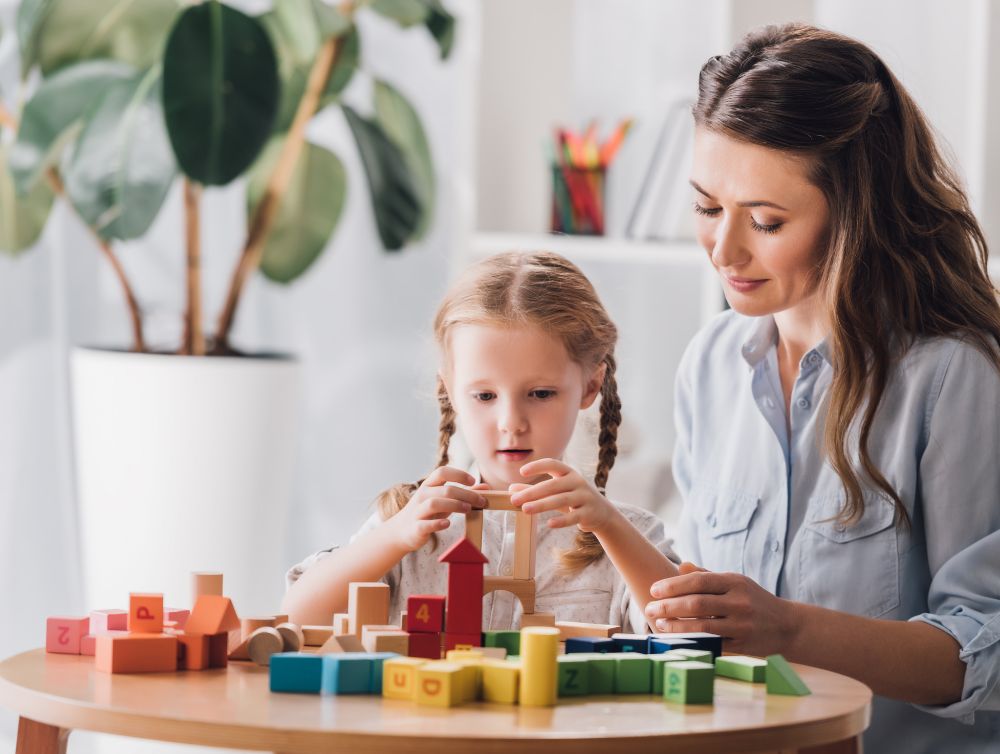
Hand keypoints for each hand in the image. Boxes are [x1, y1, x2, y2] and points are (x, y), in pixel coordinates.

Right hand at [387, 467, 486, 551]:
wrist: (402, 531)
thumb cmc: (428, 513)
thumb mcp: (445, 500)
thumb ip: (464, 493)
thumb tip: (486, 487)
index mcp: (429, 485)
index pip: (442, 472)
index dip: (459, 474)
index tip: (473, 481)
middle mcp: (422, 495)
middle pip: (445, 489)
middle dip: (466, 494)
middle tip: (481, 501)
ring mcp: (417, 511)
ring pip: (434, 503)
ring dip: (454, 505)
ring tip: (468, 509)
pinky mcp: (416, 527)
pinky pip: (425, 524)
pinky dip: (437, 523)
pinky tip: (448, 524)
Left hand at [509, 458, 616, 533]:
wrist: (602, 513)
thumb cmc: (574, 499)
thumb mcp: (556, 492)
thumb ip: (536, 490)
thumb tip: (511, 489)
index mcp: (569, 473)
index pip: (553, 464)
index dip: (538, 466)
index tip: (522, 472)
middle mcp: (577, 482)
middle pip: (553, 485)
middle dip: (532, 492)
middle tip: (515, 500)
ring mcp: (584, 497)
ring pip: (561, 500)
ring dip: (542, 505)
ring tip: (525, 510)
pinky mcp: (588, 513)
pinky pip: (573, 517)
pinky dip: (562, 521)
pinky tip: (549, 524)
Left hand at [644, 565, 796, 655]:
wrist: (788, 626)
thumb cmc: (754, 600)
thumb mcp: (736, 582)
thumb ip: (707, 575)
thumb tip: (680, 565)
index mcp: (735, 582)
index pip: (698, 581)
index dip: (673, 585)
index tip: (654, 590)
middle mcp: (739, 602)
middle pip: (697, 604)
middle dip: (669, 606)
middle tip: (649, 608)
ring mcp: (741, 625)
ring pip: (702, 626)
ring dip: (676, 626)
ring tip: (659, 623)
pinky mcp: (742, 645)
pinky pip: (712, 644)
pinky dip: (692, 641)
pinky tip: (676, 639)